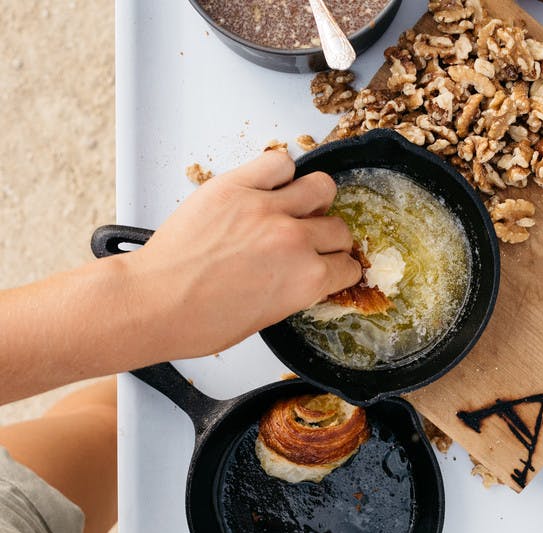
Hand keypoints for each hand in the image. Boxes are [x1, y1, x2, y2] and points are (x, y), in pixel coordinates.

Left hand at [124, 150, 360, 358]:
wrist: (156, 303)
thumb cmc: (200, 321)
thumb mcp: (265, 318)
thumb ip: (293, 291)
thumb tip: (300, 274)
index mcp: (306, 281)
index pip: (347, 267)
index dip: (341, 268)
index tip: (335, 265)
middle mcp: (294, 241)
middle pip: (339, 229)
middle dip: (332, 239)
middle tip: (316, 241)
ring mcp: (266, 209)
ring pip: (320, 187)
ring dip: (316, 199)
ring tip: (300, 206)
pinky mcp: (236, 186)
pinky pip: (278, 162)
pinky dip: (280, 172)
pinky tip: (271, 186)